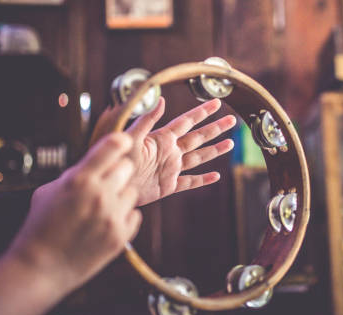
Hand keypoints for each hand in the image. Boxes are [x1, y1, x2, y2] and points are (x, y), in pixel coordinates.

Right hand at [7, 133, 141, 290]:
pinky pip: (134, 215)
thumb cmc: (41, 227)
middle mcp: (100, 194)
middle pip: (127, 167)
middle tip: (104, 182)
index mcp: (79, 179)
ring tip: (101, 208)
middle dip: (116, 172)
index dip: (120, 141)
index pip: (113, 146)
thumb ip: (74, 175)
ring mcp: (113, 216)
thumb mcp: (48, 191)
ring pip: (132, 192)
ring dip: (120, 196)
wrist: (41, 266)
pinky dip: (123, 217)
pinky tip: (105, 223)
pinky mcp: (121, 235)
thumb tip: (95, 164)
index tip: (124, 141)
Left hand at [97, 97, 235, 205]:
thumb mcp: (131, 138)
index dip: (202, 112)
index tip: (216, 102)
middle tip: (232, 120)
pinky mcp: (169, 186)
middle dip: (215, 129)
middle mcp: (170, 152)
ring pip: (199, 157)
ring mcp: (171, 168)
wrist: (111, 186)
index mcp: (162, 138)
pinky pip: (190, 182)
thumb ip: (146, 120)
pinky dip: (203, 180)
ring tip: (230, 144)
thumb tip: (161, 99)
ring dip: (215, 151)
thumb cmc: (117, 160)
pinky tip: (215, 176)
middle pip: (199, 137)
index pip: (187, 122)